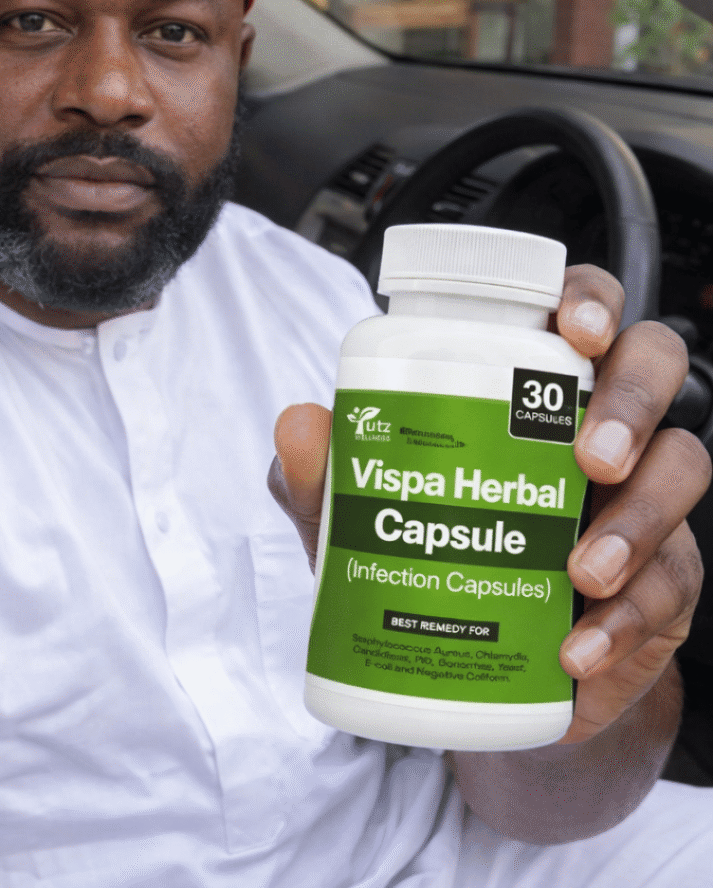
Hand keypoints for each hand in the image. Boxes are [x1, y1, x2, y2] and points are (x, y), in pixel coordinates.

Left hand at [268, 263, 709, 745]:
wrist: (471, 670)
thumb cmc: (421, 560)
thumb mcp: (359, 518)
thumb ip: (324, 472)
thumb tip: (298, 424)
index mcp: (526, 391)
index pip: (577, 317)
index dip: (591, 301)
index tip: (576, 329)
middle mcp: (593, 429)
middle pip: (655, 368)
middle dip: (633, 402)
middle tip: (589, 457)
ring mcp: (636, 499)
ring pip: (683, 468)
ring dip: (640, 520)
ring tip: (580, 571)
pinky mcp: (659, 581)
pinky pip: (672, 585)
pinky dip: (627, 621)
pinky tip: (577, 650)